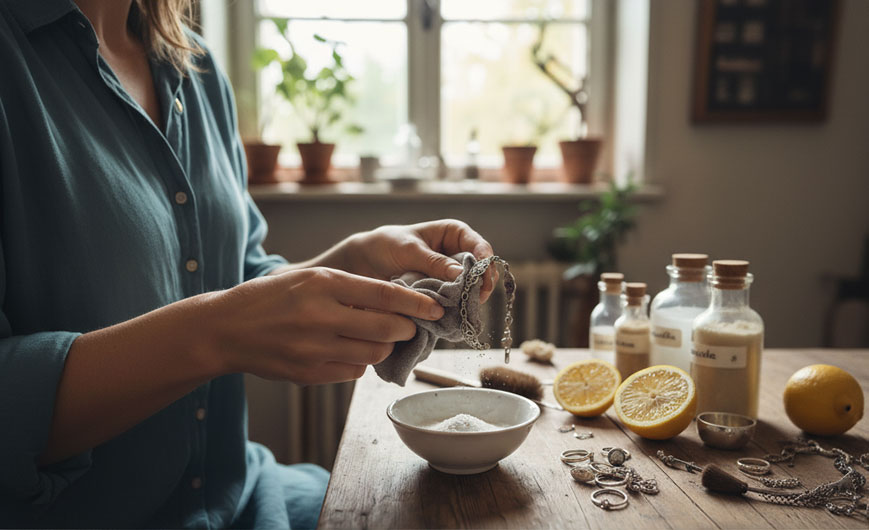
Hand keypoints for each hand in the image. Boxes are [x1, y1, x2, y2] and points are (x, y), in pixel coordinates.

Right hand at [208, 267, 444, 383]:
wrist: (224, 329)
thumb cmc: (270, 298)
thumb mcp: (308, 278)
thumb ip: (349, 289)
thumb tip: (395, 303)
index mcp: (322, 284)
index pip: (384, 295)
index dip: (416, 303)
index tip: (436, 306)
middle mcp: (320, 316)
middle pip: (386, 328)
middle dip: (405, 328)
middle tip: (408, 325)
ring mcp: (313, 349)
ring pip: (373, 354)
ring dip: (384, 347)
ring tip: (376, 338)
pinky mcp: (308, 374)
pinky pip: (352, 372)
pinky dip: (359, 362)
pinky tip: (348, 350)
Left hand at [343, 220, 497, 302]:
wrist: (366, 263)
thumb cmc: (387, 246)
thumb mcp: (410, 250)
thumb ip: (434, 262)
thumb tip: (461, 274)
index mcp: (455, 234)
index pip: (480, 246)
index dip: (486, 261)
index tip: (484, 276)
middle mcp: (458, 254)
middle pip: (482, 271)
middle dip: (481, 285)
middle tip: (476, 298)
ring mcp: (452, 276)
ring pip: (472, 289)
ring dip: (469, 299)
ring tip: (463, 308)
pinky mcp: (444, 294)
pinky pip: (457, 302)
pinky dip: (456, 309)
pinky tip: (453, 315)